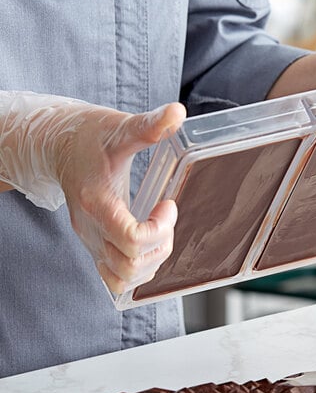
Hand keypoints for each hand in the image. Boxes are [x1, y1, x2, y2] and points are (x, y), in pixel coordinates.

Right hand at [0, 92, 185, 292]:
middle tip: (165, 219)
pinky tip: (148, 245)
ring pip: (123, 279)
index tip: (167, 204)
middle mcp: (90, 229)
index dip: (160, 228)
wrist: (60, 146)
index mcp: (97, 202)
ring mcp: (91, 241)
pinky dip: (138, 271)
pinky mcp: (95, 246)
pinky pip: (115, 278)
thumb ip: (149, 125)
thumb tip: (178, 113)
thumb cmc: (91, 137)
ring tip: (158, 232)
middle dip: (160, 246)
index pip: (132, 240)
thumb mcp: (120, 128)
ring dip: (151, 262)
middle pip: (130, 265)